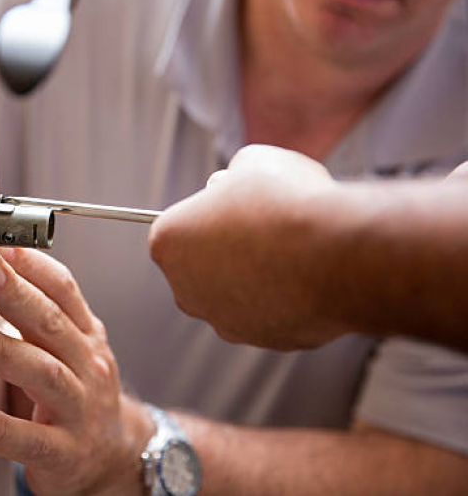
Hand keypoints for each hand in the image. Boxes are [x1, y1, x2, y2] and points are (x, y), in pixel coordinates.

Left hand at [0, 248, 152, 494]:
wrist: (115, 456)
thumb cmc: (79, 393)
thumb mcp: (71, 348)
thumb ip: (37, 315)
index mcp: (85, 335)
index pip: (64, 290)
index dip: (32, 267)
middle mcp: (88, 365)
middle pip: (52, 324)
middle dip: (16, 295)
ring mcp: (79, 408)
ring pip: (44, 374)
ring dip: (3, 352)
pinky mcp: (64, 452)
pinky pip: (29, 439)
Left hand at [149, 144, 348, 349]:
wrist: (335, 253)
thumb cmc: (286, 202)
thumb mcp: (252, 162)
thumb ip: (234, 177)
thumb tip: (240, 182)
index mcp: (167, 243)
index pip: (180, 224)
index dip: (212, 210)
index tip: (238, 202)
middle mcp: (184, 290)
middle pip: (203, 264)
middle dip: (229, 247)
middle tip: (267, 225)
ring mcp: (223, 320)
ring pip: (237, 292)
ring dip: (258, 275)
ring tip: (295, 249)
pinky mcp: (263, 340)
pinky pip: (272, 313)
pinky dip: (288, 297)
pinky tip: (309, 276)